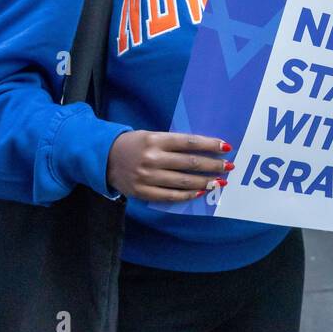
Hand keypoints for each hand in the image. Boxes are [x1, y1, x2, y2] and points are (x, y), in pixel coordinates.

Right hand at [106, 130, 232, 201]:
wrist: (104, 158)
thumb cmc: (133, 144)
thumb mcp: (150, 135)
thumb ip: (172, 143)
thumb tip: (201, 150)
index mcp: (155, 140)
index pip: (189, 142)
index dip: (209, 145)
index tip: (226, 146)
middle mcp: (152, 158)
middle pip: (190, 163)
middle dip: (213, 165)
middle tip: (228, 166)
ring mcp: (148, 177)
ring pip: (183, 182)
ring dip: (205, 182)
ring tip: (219, 181)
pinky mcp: (143, 192)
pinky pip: (171, 196)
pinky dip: (188, 195)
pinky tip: (200, 192)